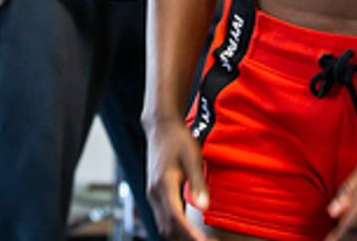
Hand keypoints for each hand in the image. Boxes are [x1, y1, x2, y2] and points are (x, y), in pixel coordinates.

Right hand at [145, 114, 208, 239]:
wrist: (161, 127)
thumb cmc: (178, 140)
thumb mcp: (193, 159)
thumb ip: (198, 184)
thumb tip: (204, 208)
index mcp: (163, 186)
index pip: (176, 220)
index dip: (192, 236)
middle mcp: (154, 193)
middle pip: (168, 228)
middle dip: (188, 240)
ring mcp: (152, 194)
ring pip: (164, 226)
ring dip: (181, 237)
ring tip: (203, 240)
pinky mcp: (155, 193)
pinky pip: (163, 218)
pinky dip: (176, 229)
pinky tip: (191, 231)